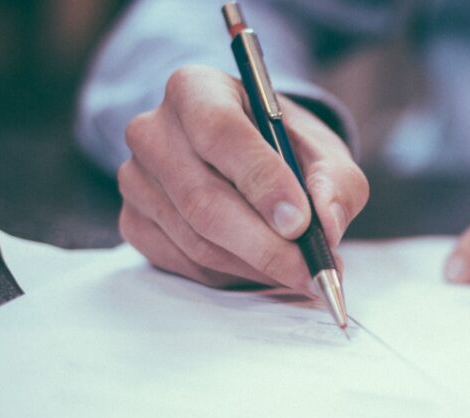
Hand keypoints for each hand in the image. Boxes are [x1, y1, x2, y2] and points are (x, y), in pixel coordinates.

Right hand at [117, 65, 367, 289]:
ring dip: (256, 265)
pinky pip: (185, 263)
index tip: (300, 222)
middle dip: (265, 244)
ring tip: (300, 272)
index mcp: (195, 89)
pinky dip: (232, 275)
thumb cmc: (285, 147)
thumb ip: (335, 182)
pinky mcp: (134, 222)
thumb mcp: (323, 151)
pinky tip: (263, 268)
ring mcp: (136, 179)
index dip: (262, 181)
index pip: (220, 132)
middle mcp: (153, 130)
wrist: (249, 158)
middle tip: (311, 270)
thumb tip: (327, 224)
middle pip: (203, 199)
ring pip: (196, 240)